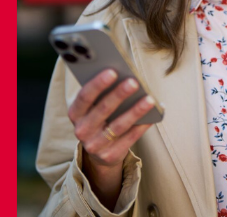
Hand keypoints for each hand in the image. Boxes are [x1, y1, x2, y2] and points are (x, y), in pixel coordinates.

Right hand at [68, 69, 155, 203]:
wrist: (98, 151)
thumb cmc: (99, 120)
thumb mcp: (92, 108)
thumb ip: (102, 95)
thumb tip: (123, 77)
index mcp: (75, 114)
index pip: (84, 97)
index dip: (97, 84)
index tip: (112, 71)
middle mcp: (82, 130)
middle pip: (103, 110)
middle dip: (119, 94)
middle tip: (134, 82)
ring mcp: (94, 145)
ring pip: (118, 126)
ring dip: (135, 111)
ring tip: (149, 99)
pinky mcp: (109, 156)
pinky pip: (129, 139)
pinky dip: (141, 127)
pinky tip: (151, 117)